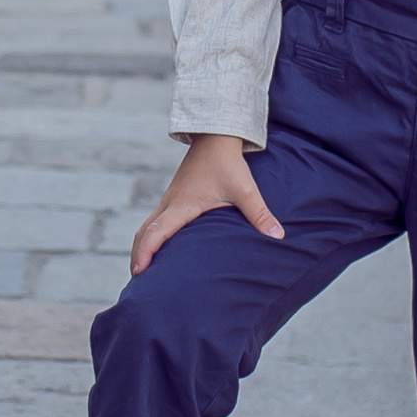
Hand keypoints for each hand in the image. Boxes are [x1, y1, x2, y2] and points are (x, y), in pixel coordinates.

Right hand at [129, 132, 283, 276]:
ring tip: (143, 270)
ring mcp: (169, 199)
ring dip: (142, 246)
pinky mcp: (174, 197)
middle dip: (138, 256)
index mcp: (182, 205)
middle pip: (144, 232)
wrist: (216, 137)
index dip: (146, 252)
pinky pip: (154, 220)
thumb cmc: (228, 162)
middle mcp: (170, 203)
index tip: (140, 271)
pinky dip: (150, 236)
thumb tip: (279, 236)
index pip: (156, 231)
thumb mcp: (245, 189)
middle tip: (137, 280)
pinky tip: (157, 248)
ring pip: (147, 226)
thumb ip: (259, 214)